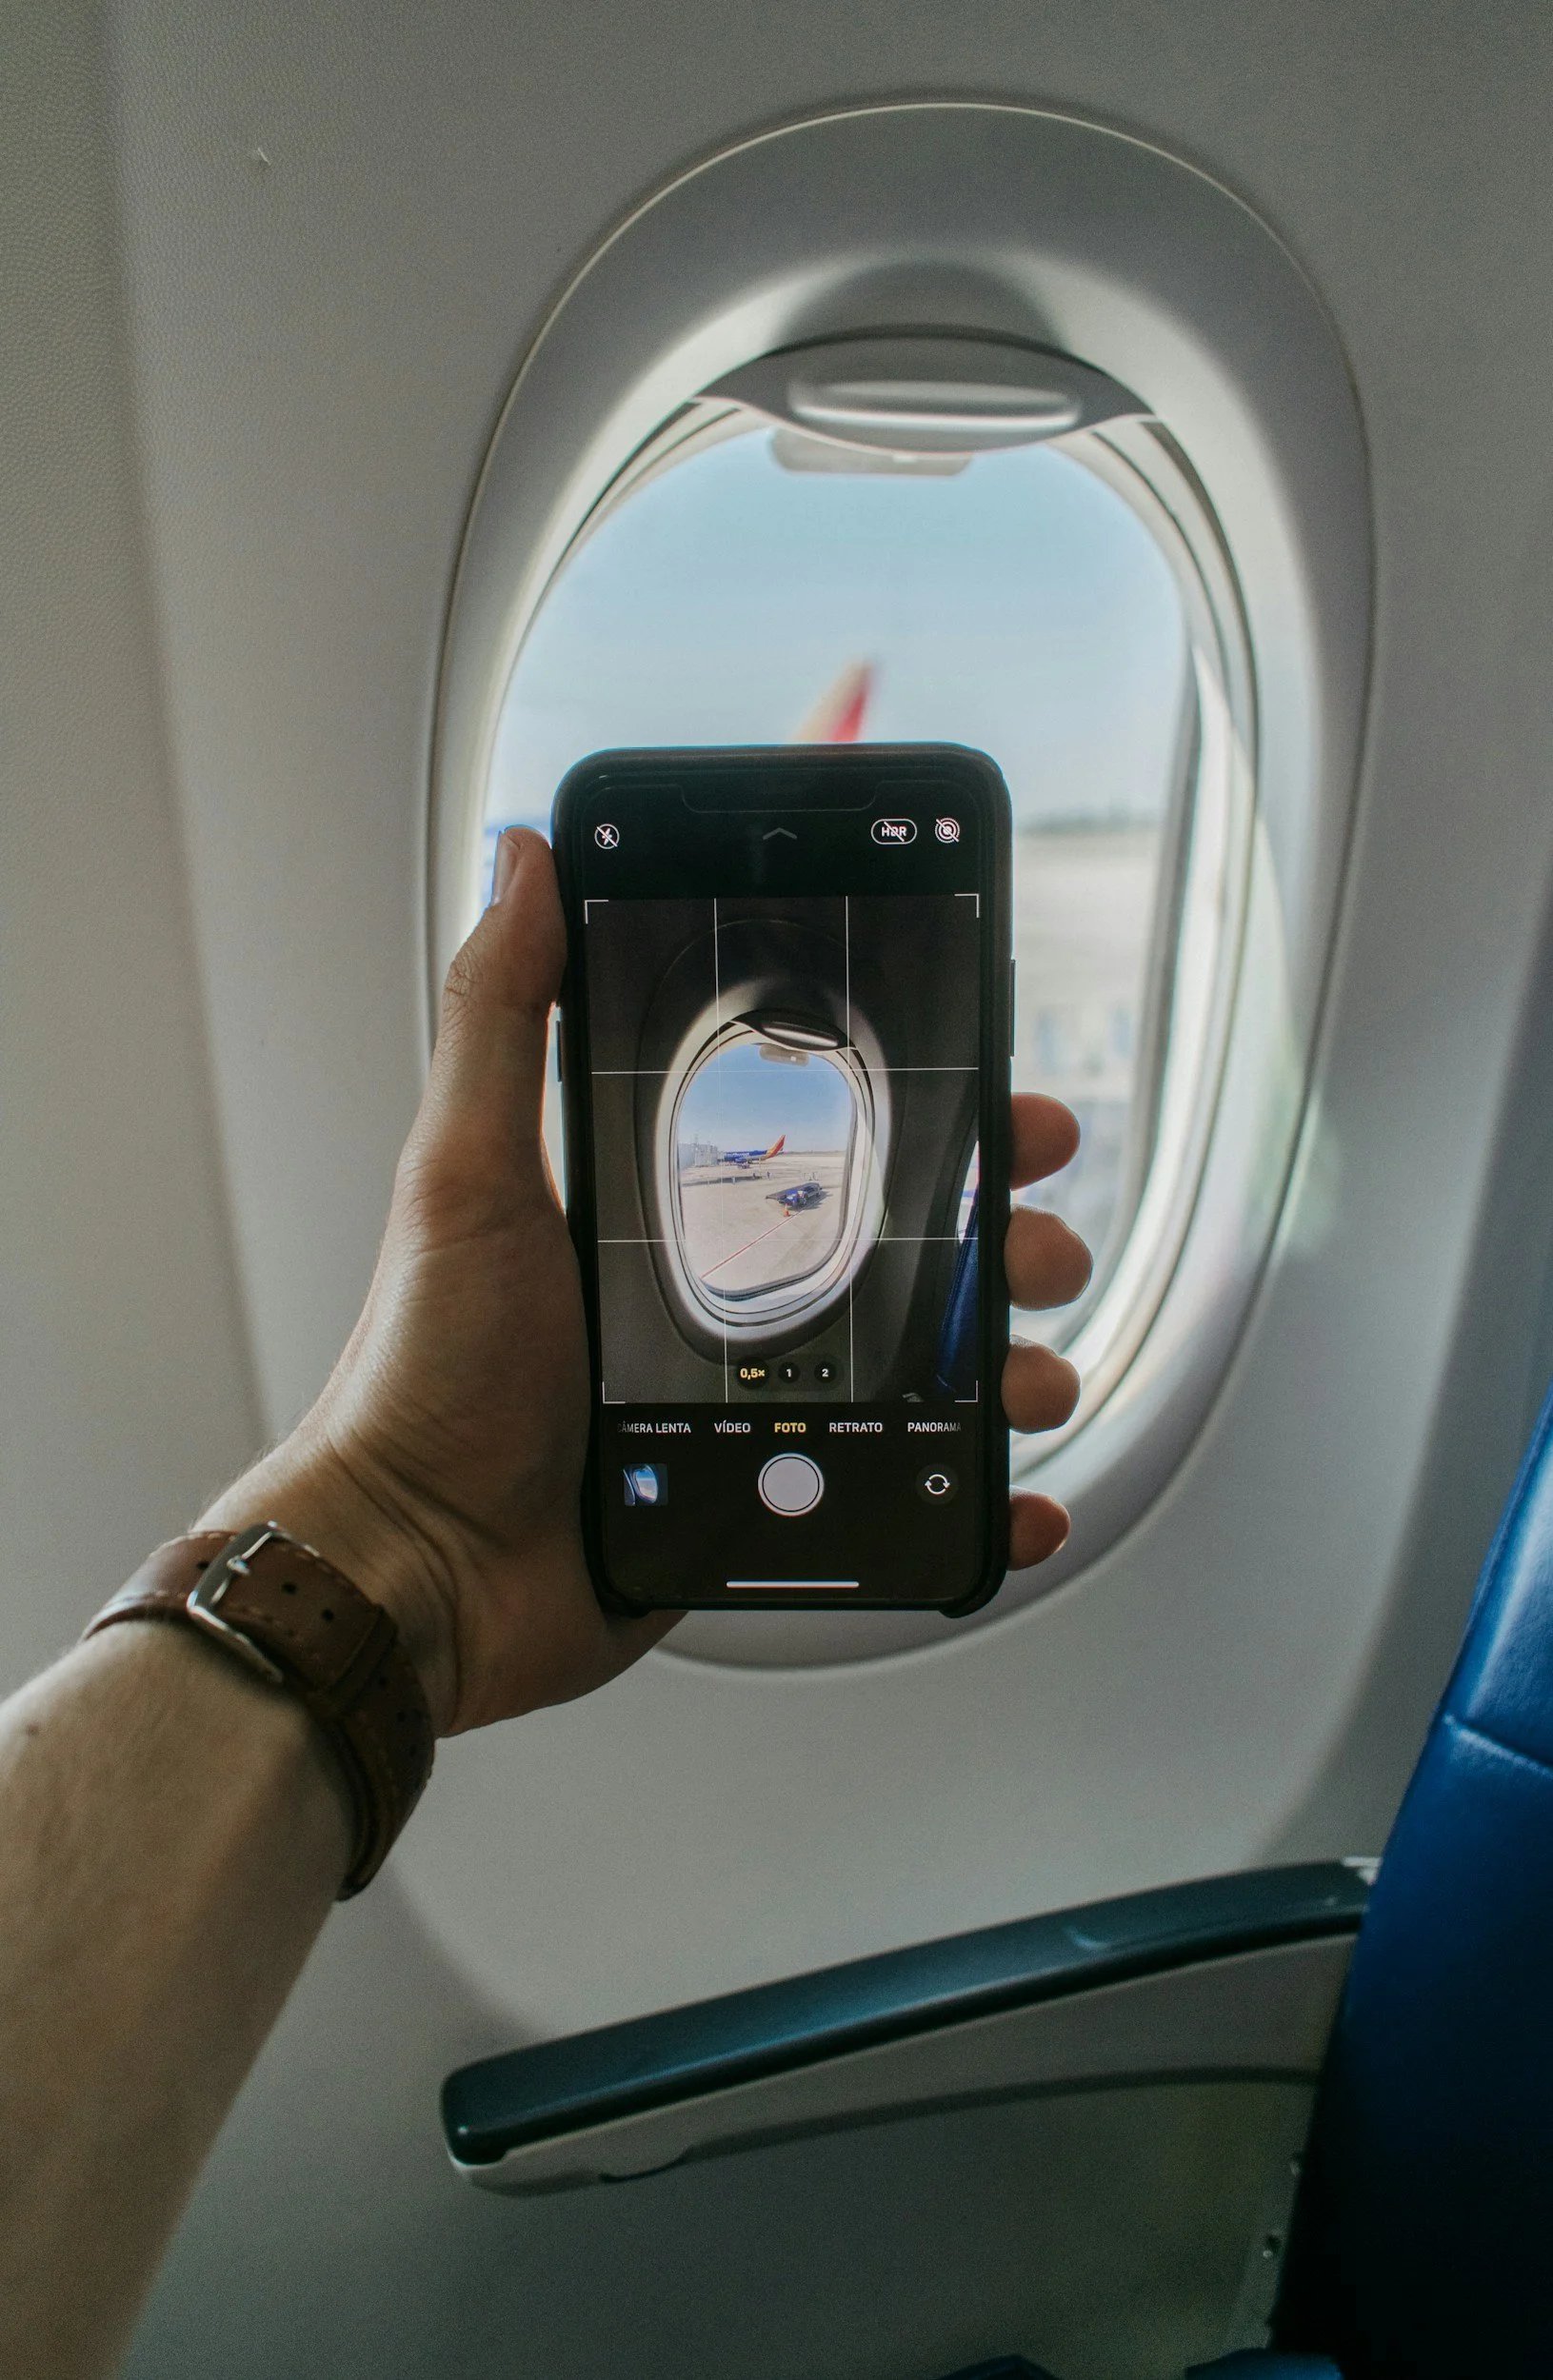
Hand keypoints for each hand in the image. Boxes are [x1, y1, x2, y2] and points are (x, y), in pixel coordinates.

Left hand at [201, 831, 1090, 1734]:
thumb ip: (501, 1013)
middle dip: (1001, 1237)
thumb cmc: (426, 1372)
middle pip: (908, 1251)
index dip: (932, 1112)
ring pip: (928, 1370)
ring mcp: (760, 1409)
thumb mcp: (465, 1171)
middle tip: (1038, 1239)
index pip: (834, 1139)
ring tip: (1035, 1370)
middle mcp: (729, 1303)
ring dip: (1010, 1360)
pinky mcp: (771, 1506)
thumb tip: (526, 856)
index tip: (1001, 1088)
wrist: (415, 1569)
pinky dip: (979, 1497)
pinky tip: (1018, 1492)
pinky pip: (906, 1494)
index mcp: (676, 1213)